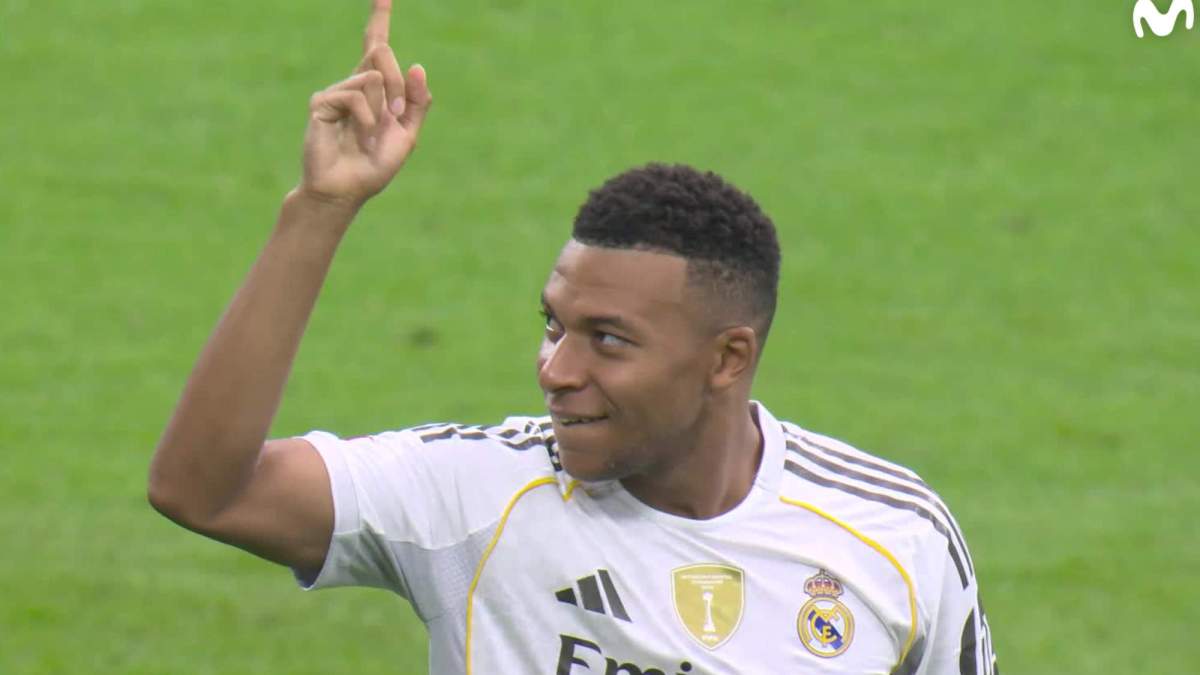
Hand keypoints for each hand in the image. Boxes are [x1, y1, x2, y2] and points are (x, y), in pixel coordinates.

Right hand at [297, 0, 431, 206]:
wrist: (347, 190)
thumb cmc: (374, 165)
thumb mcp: (407, 134)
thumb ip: (416, 101)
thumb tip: (417, 64)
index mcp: (375, 88)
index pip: (375, 45)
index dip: (379, 17)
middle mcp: (354, 83)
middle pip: (382, 53)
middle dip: (400, 86)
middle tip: (394, 117)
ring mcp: (336, 91)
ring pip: (374, 77)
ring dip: (382, 110)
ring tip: (371, 136)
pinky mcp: (321, 102)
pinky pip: (357, 95)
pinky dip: (366, 120)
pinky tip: (359, 138)